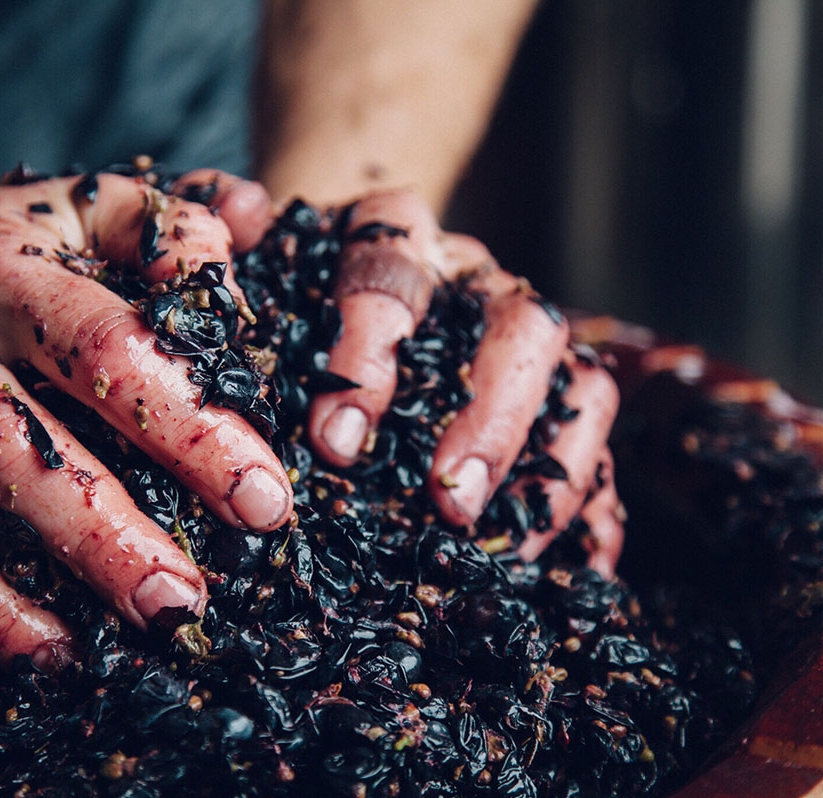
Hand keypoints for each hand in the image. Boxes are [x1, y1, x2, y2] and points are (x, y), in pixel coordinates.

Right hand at [0, 173, 293, 681]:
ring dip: (0, 607)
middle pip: (10, 449)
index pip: (105, 351)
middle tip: (185, 603)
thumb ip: (171, 221)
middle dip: (103, 537)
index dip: (188, 429)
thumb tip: (255, 225)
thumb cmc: (2, 242)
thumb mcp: (84, 201)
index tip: (264, 498)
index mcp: (5, 272)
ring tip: (81, 660)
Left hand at [176, 172, 623, 572]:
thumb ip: (227, 220)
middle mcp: (473, 280)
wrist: (334, 265)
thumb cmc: (287, 277)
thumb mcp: (252, 245)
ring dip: (553, 468)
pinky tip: (586, 563)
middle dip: (491, 418)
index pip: (395, 273)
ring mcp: (519, 338)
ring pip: (581, 381)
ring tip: (506, 546)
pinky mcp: (547, 394)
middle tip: (447, 502)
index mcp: (395, 235)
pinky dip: (594, 502)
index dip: (371, 356)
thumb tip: (241, 209)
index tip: (335, 443)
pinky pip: (593, 442)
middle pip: (521, 326)